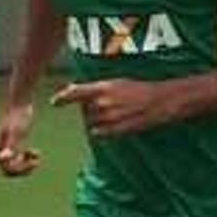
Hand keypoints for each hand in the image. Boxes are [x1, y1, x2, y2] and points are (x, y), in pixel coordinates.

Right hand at [0, 102, 40, 175]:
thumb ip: (11, 145)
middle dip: (24, 168)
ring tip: (37, 156)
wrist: (20, 104)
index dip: (21, 169)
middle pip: (9, 171)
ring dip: (26, 165)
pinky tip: (36, 153)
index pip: (7, 169)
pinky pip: (17, 160)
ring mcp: (4, 148)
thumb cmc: (19, 116)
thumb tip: (3, 159)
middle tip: (37, 161)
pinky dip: (27, 159)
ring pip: (13, 167)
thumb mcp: (18, 132)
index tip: (34, 160)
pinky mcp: (11, 146)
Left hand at [53, 78, 184, 136]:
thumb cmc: (140, 89)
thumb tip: (74, 91)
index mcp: (103, 87)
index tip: (55, 103)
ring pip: (92, 124)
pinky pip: (100, 134)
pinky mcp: (117, 130)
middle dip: (90, 111)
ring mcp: (110, 117)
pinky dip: (103, 131)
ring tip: (116, 114)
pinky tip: (116, 124)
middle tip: (107, 106)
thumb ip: (95, 89)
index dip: (63, 98)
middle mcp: (103, 102)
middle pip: (84, 112)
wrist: (161, 100)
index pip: (76, 93)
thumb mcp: (117, 83)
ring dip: (98, 122)